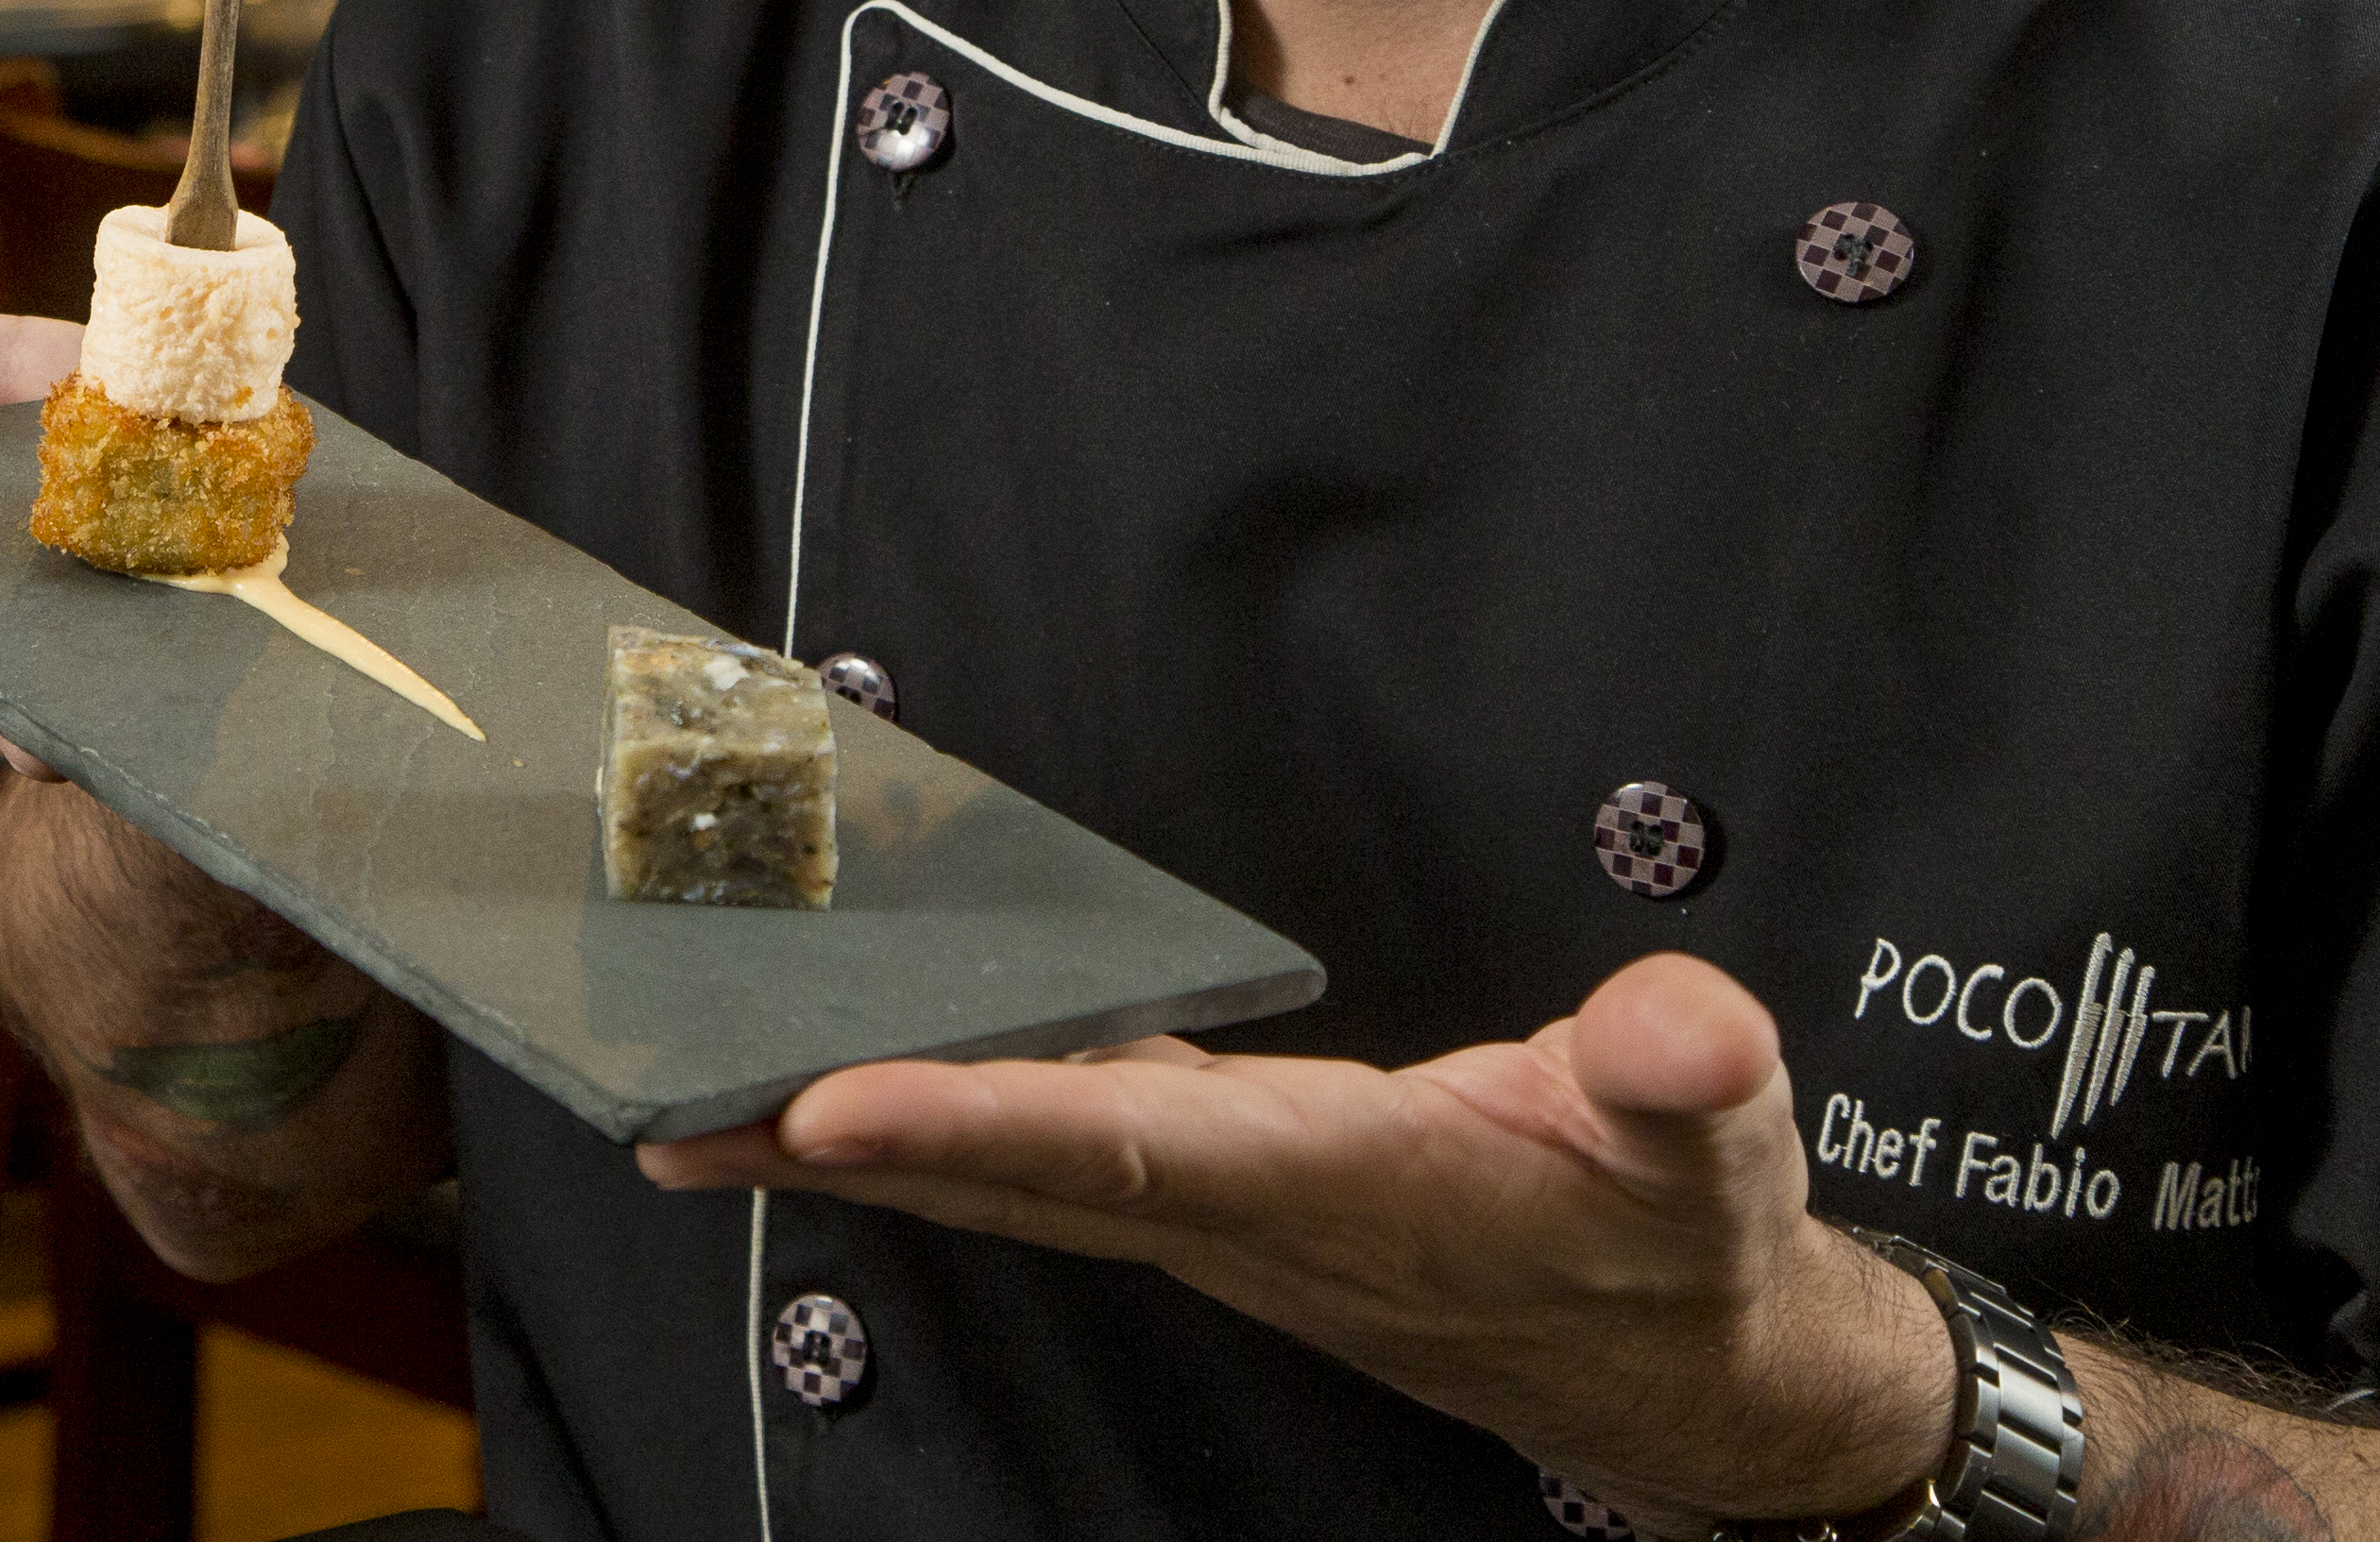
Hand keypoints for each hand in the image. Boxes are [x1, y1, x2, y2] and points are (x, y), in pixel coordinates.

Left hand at [641, 951, 1950, 1532]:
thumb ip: (1684, 1073)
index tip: (831, 1103)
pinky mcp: (1205, 1192)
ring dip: (844, 1154)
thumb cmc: (1672, 1226)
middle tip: (671, 1109)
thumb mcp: (1708, 1137)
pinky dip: (927, 1131)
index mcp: (1343, 1184)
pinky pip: (1035, 1158)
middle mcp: (1243, 1212)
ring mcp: (1210, 1211)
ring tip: (685, 1112)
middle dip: (835, 1149)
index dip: (977, 1122)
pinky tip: (834, 1102)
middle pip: (1006, 1177)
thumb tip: (1685, 1026)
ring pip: (998, 1179)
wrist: (1674, 1353)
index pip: (1128, 1146)